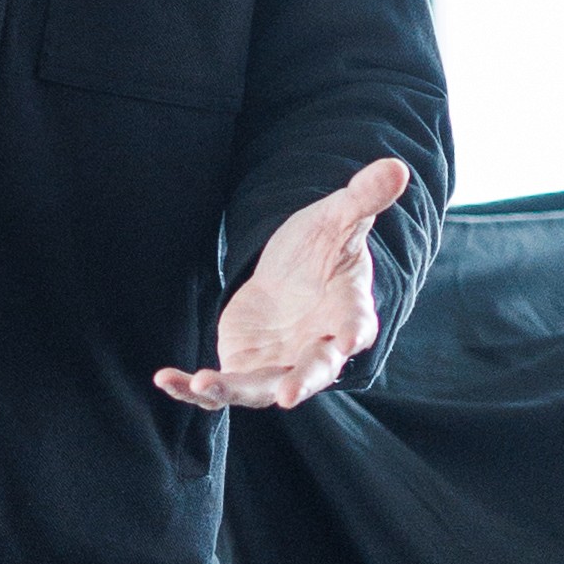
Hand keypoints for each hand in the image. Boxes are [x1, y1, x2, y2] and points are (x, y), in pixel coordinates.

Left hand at [154, 157, 409, 414]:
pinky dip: (194, 390)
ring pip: (260, 388)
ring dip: (233, 390)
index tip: (352, 340)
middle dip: (301, 383)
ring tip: (203, 384)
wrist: (292, 275)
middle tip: (289, 396)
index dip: (355, 331)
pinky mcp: (245, 369)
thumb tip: (397, 168)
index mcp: (348, 313)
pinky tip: (166, 380)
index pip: (356, 324)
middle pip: (312, 371)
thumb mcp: (337, 219)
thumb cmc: (322, 248)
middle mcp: (318, 349)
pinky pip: (220, 388)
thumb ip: (362, 199)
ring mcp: (280, 365)